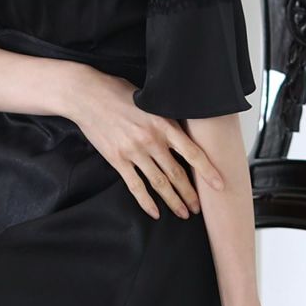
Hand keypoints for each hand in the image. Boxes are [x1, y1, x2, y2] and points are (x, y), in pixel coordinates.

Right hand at [70, 69, 225, 219]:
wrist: (86, 95)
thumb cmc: (116, 92)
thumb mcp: (149, 99)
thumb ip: (164, 118)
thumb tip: (180, 129)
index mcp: (163, 124)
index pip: (193, 153)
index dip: (208, 171)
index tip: (219, 185)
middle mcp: (151, 140)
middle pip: (177, 173)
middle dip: (190, 194)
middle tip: (198, 207)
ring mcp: (134, 152)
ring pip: (159, 183)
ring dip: (173, 201)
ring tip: (183, 213)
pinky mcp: (117, 159)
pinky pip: (135, 186)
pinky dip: (146, 202)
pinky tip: (154, 212)